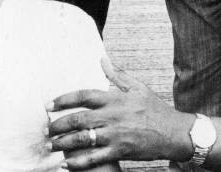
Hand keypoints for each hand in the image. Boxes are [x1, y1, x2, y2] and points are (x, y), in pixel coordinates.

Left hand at [48, 58, 193, 168]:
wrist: (173, 132)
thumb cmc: (155, 109)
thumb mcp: (138, 87)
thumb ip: (118, 75)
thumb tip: (103, 59)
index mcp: (115, 98)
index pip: (84, 96)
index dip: (64, 99)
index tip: (50, 105)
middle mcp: (113, 115)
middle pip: (79, 118)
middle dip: (59, 124)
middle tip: (47, 128)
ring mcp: (115, 135)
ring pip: (83, 138)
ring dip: (64, 142)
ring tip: (52, 145)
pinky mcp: (119, 152)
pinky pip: (94, 158)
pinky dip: (78, 162)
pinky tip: (66, 164)